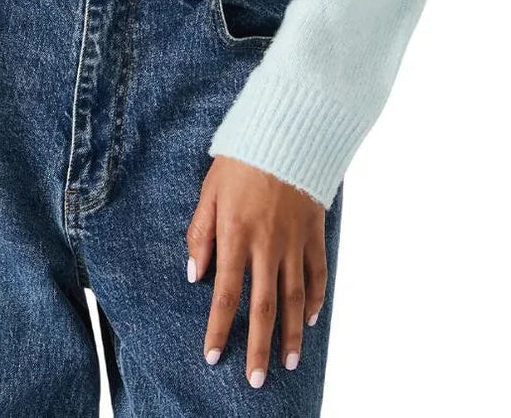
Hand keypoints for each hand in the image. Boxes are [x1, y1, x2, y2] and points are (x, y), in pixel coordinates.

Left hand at [186, 155, 325, 387]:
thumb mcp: (209, 190)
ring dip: (291, 334)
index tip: (213, 356)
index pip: (225, 294)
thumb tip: (193, 275)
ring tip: (288, 362)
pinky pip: (317, 272)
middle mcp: (267, 244)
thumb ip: (201, 234)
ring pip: (294, 297)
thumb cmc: (241, 159)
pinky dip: (316, 299)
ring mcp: (294, 240)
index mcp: (236, 235)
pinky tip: (310, 320)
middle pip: (264, 307)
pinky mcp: (314, 231)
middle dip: (260, 347)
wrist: (287, 130)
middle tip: (257, 380)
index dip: (219, 329)